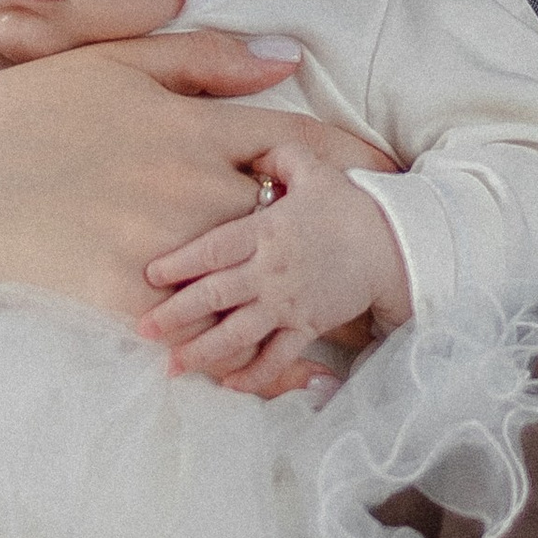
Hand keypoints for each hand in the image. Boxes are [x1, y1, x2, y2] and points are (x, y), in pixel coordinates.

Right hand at [0, 30, 392, 325]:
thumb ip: (207, 60)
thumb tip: (288, 57)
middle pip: (297, 225)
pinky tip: (275, 380)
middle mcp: (192, 189)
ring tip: (343, 334)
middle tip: (380, 270)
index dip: (359, 168)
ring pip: (258, 289)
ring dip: (304, 312)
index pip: (307, 147)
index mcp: (195, 128)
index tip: (395, 183)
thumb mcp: (117, 65)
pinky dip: (244, 362)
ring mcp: (160, 250)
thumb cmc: (25, 115)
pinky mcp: (123, 305)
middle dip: (340, 249)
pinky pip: (203, 341)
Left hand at [141, 139, 408, 393]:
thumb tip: (252, 152)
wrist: (393, 244)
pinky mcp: (307, 326)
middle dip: (176, 315)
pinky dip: (254, 374)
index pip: (214, 250)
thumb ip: (278, 158)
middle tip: (144, 329)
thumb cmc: (348, 206)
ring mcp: (288, 303)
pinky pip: (277, 357)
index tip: (150, 275)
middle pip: (215, 296)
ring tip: (173, 365)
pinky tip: (229, 385)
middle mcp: (271, 272)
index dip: (180, 263)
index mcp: (267, 232)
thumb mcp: (313, 170)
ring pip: (239, 333)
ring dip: (204, 352)